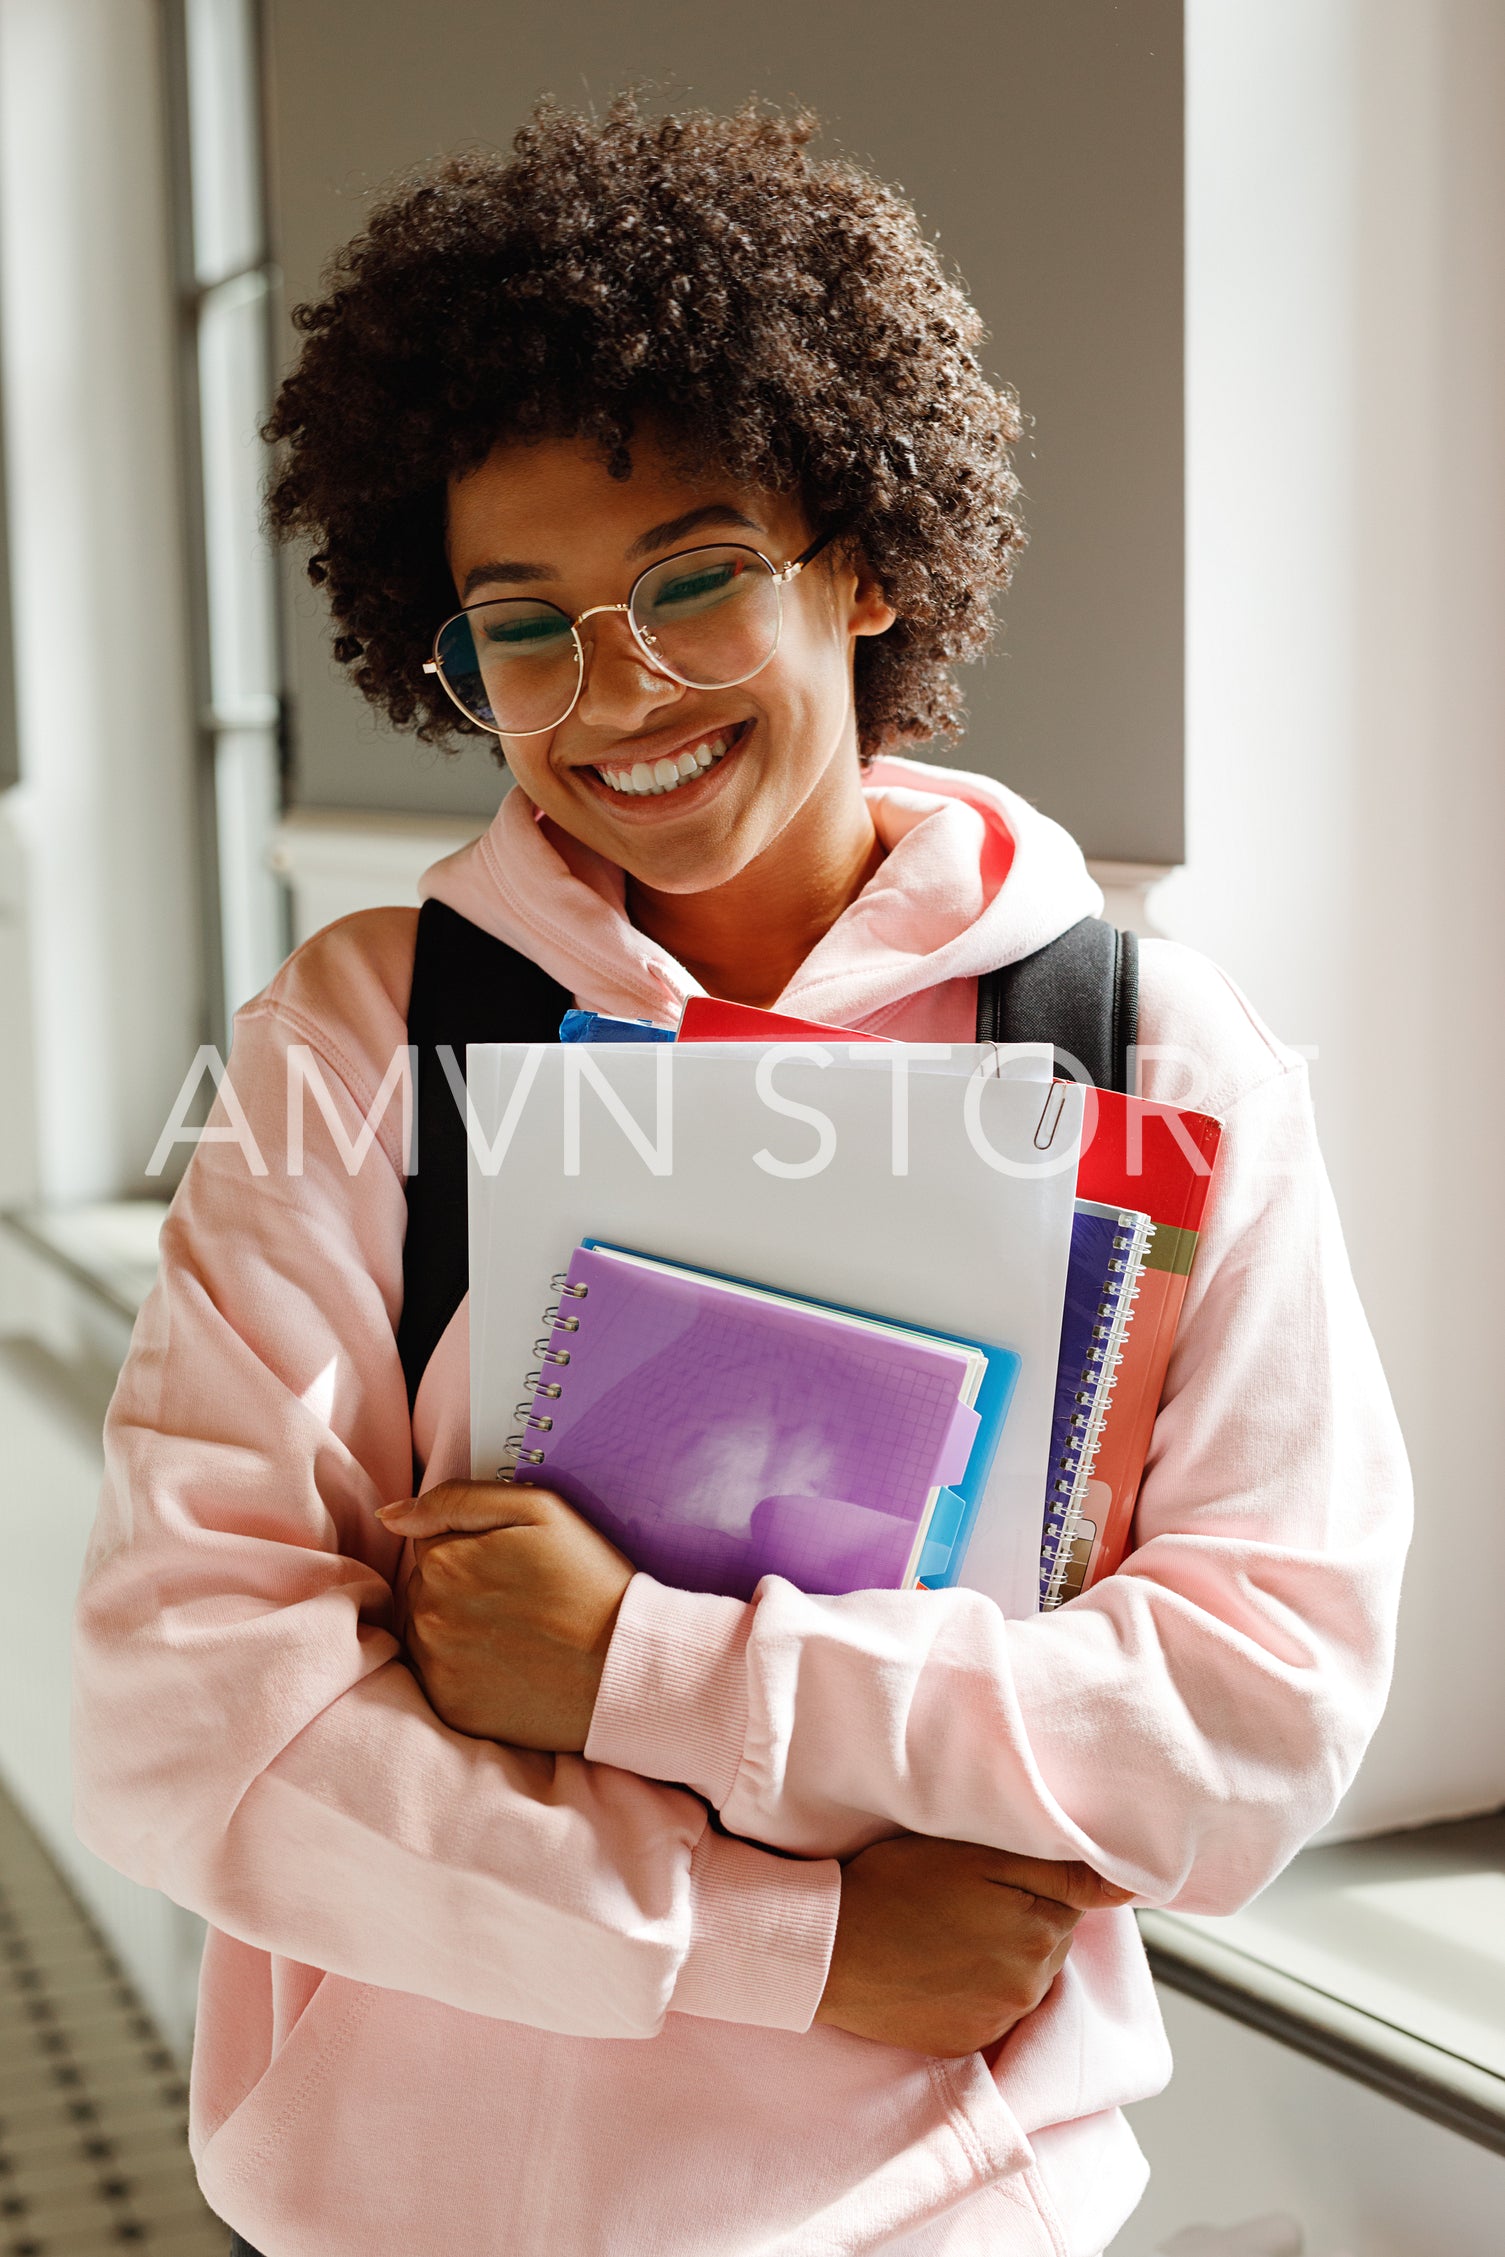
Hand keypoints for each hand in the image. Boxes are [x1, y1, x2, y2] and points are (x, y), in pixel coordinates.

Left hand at [379, 1482, 632, 1749]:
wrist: (625, 1667)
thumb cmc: (589, 1580)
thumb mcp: (539, 1509)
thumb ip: (457, 1500)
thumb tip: (390, 1515)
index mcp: (443, 1562)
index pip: (430, 1540)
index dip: (472, 1546)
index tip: (511, 1563)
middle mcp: (428, 1616)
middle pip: (424, 1586)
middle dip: (460, 1586)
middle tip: (519, 1598)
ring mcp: (436, 1667)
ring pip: (426, 1630)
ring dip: (457, 1626)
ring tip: (514, 1631)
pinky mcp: (451, 1708)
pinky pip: (437, 1676)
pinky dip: (463, 1668)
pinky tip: (505, 1663)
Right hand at [814, 1834, 1133, 2057]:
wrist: (829, 1949)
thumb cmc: (895, 1885)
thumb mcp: (975, 1854)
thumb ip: (1059, 1869)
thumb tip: (1129, 1886)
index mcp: (1041, 1931)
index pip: (1071, 1897)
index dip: (1033, 1877)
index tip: (994, 1871)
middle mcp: (1030, 1985)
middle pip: (1051, 1938)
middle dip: (1022, 1914)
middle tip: (965, 1894)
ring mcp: (999, 2020)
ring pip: (1024, 1974)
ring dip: (1002, 1952)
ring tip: (947, 1929)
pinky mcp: (968, 2043)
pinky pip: (995, 2010)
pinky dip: (977, 1988)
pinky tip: (938, 1964)